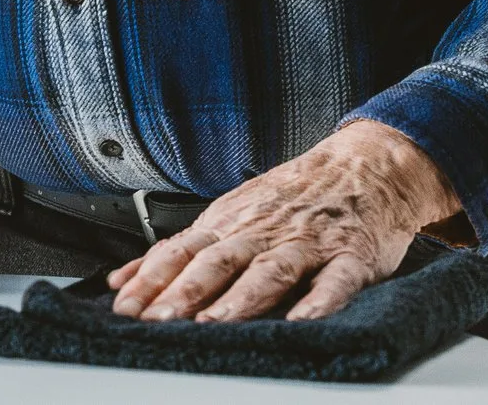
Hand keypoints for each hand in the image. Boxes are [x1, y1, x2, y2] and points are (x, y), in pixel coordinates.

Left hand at [105, 120, 456, 322]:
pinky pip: (335, 281)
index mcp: (232, 222)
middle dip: (184, 292)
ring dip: (240, 298)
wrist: (364, 164)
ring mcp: (308, 242)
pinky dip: (319, 301)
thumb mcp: (232, 212)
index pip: (183, 252)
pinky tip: (303, 320)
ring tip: (214, 322)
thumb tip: (123, 279)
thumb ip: (181, 249)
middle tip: (158, 319)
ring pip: (270, 271)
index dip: (152, 280)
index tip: (125, 307)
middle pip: (219, 261)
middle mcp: (264, 231)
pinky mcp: (350, 255)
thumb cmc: (294, 196)